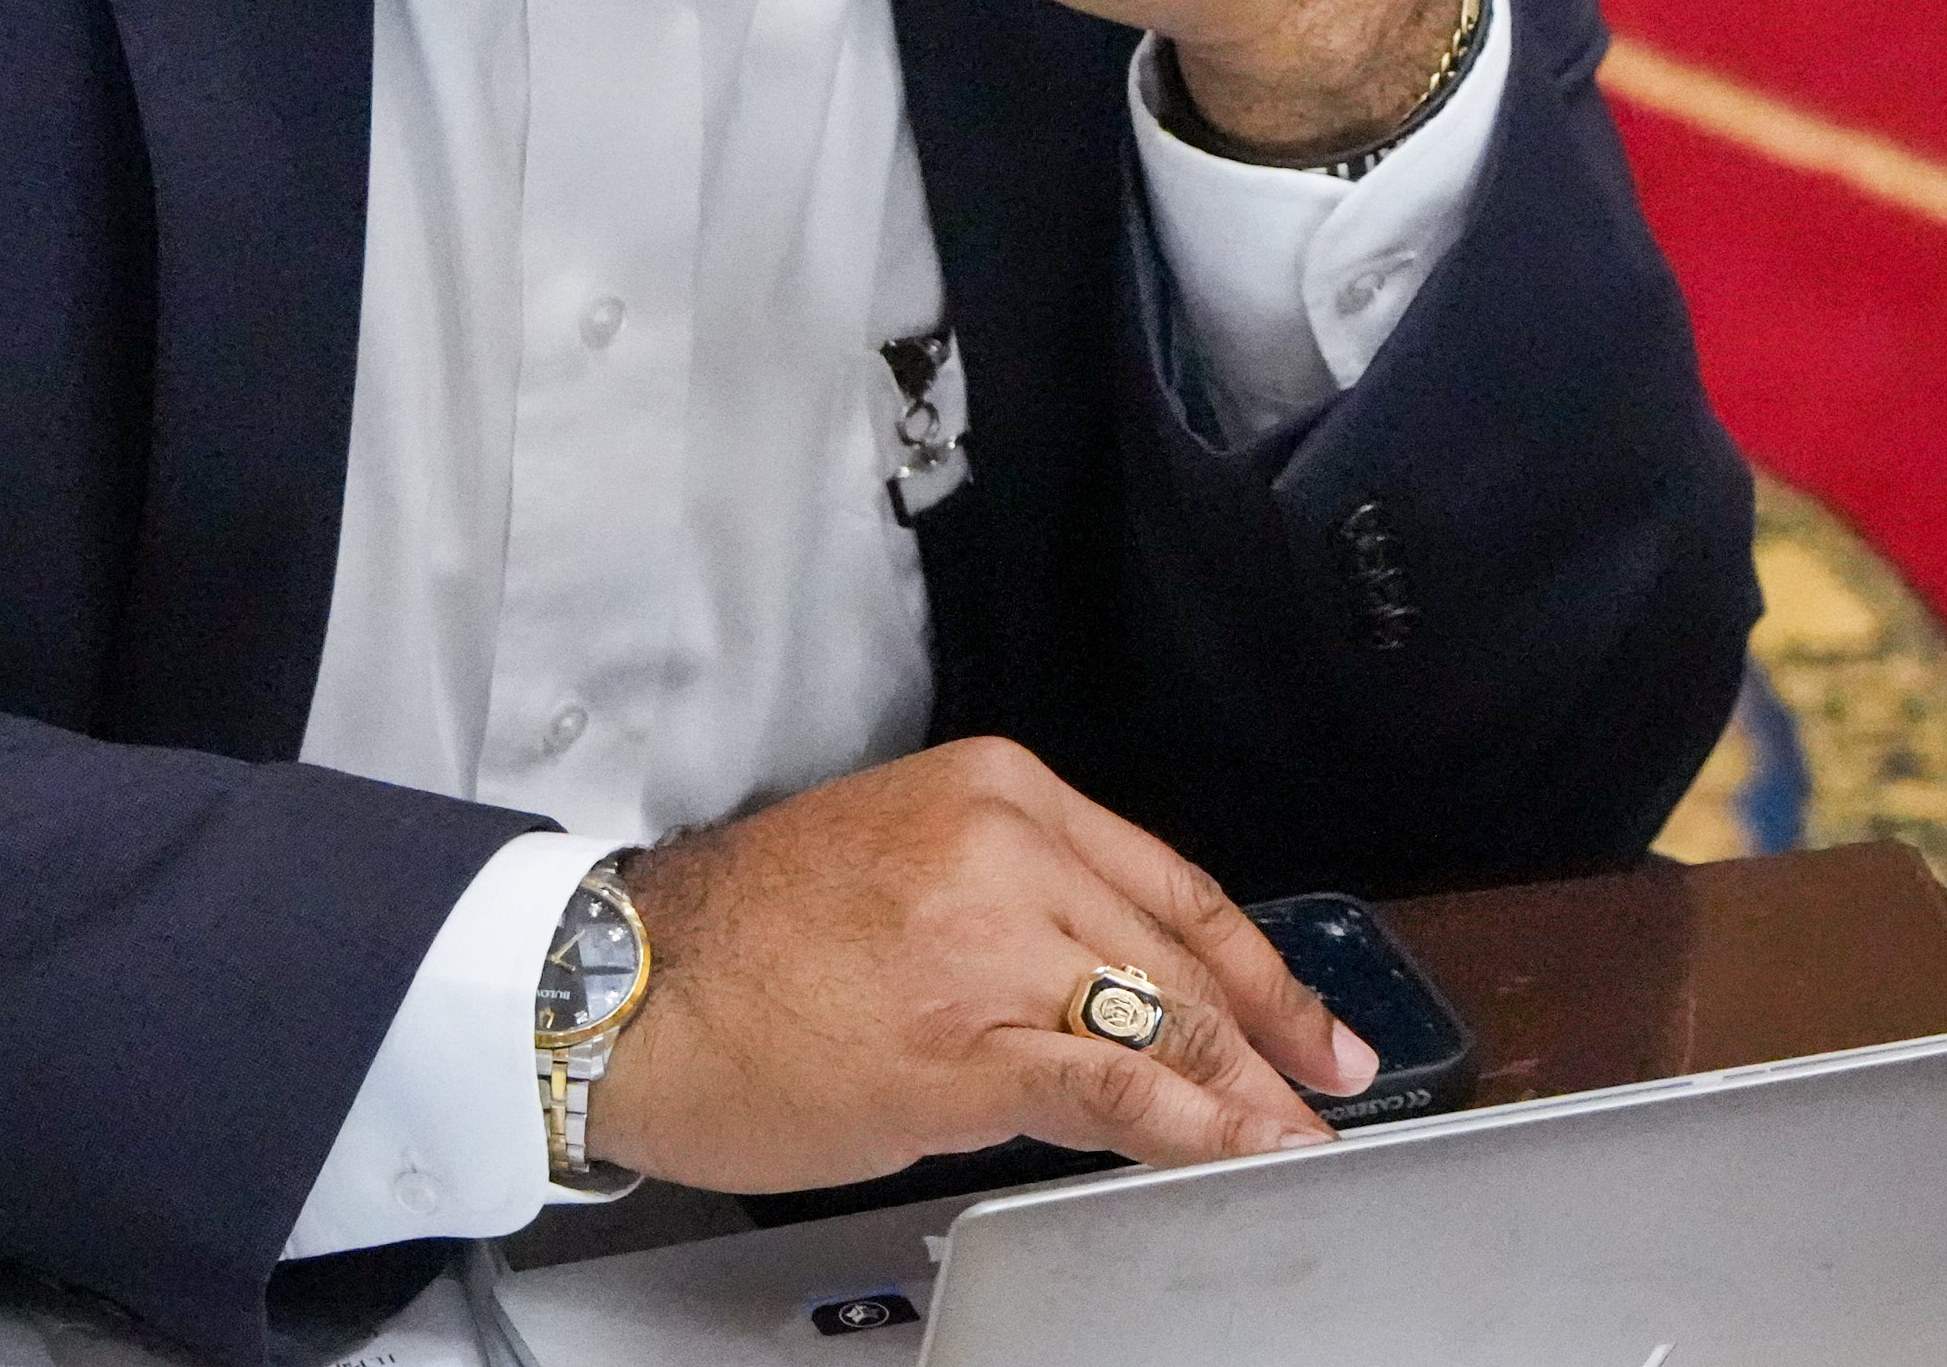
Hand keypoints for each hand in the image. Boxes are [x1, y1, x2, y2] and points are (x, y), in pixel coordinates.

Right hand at [586, 739, 1374, 1190]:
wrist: (624, 989)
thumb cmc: (740, 942)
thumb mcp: (899, 872)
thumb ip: (1014, 911)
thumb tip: (1111, 1005)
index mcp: (996, 791)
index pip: (1169, 883)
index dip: (1257, 967)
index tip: (1307, 1024)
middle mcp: (1005, 845)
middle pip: (1178, 955)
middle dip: (1265, 1041)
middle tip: (1322, 1098)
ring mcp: (990, 940)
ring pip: (1161, 1019)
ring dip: (1241, 1098)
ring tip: (1287, 1146)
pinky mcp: (966, 1037)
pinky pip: (1113, 1084)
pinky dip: (1188, 1128)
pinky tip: (1229, 1154)